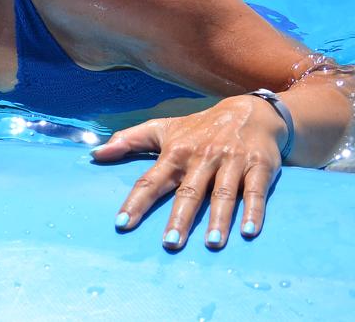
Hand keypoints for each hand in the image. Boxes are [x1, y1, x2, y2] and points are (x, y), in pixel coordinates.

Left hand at [90, 95, 286, 250]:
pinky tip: (249, 232)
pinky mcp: (258, 166)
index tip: (122, 224)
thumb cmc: (200, 128)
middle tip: (170, 243)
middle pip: (189, 191)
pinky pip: (256, 191)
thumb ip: (130, 140)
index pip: (151, 180)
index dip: (136, 202)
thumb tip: (96, 154)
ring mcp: (231, 161)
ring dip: (218, 218)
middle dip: (179, 217)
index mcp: (176, 152)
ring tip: (212, 243)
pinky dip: (254, 211)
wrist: (249, 111)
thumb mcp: (164, 128)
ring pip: (223, 193)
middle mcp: (202, 157)